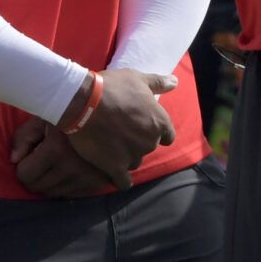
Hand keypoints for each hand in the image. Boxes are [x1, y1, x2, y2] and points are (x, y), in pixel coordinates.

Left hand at [9, 117, 116, 198]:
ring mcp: (85, 179)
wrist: (104, 117)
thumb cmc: (68, 113)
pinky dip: (64, 186)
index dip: (22, 165)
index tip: (30, 155)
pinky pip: (70, 195)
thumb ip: (23, 137)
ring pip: (52, 194)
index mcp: (55, 151)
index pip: (25, 175)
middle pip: (37, 188)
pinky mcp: (95, 185)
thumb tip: (14, 160)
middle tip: (39, 160)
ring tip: (53, 164)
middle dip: (33, 175)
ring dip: (48, 182)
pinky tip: (66, 170)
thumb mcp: (42, 118)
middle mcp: (71, 169)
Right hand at [60, 68, 176, 190]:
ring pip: (135, 162)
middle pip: (148, 147)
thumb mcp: (138, 79)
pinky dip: (120, 179)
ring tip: (110, 145)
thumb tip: (175, 82)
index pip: (168, 136)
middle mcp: (151, 142)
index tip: (141, 126)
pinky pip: (123, 182)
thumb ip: (158, 82)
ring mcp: (134, 156)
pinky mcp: (116, 168)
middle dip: (137, 141)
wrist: (84, 102)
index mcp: (159, 122)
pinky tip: (112, 171)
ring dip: (126, 157)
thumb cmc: (113, 87)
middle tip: (120, 130)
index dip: (156, 132)